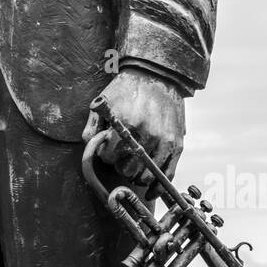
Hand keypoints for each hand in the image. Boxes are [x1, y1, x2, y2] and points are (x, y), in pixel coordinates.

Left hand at [82, 68, 184, 197]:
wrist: (158, 75)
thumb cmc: (126, 88)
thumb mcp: (103, 103)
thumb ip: (92, 127)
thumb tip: (90, 147)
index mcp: (126, 123)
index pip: (109, 157)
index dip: (106, 155)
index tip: (108, 148)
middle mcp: (147, 134)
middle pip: (127, 169)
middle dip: (120, 165)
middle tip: (120, 155)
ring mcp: (164, 141)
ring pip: (146, 175)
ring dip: (136, 175)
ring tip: (132, 165)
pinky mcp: (177, 145)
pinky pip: (167, 174)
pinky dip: (158, 187)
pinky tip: (150, 190)